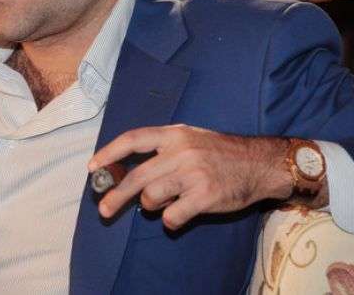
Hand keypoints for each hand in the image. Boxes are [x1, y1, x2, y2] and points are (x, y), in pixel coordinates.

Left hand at [88, 124, 292, 229]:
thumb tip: (129, 171)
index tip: (94, 167)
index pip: (133, 139)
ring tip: (166, 202)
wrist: (259, 163)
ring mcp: (193, 173)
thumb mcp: (191, 138)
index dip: (110, 153)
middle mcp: (181, 151)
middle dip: (115, 195)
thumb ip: (163, 150)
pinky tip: (180, 214)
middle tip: (104, 209)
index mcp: (175, 134)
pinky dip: (171, 220)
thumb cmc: (220, 153)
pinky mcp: (205, 196)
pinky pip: (172, 215)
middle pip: (136, 176)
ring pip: (151, 197)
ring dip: (152, 205)